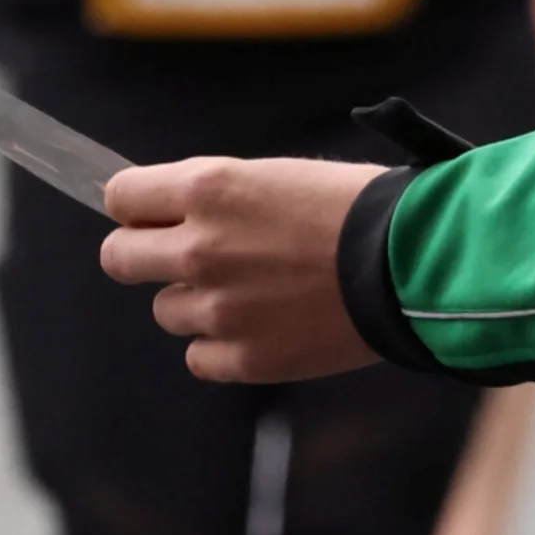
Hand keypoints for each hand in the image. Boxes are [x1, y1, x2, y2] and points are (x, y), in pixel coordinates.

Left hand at [100, 156, 383, 381]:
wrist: (415, 263)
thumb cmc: (365, 207)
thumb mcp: (286, 176)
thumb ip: (225, 197)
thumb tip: (182, 213)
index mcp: (211, 189)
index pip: (122, 196)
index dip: (138, 205)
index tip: (154, 213)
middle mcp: (199, 249)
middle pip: (118, 258)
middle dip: (145, 254)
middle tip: (188, 256)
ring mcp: (217, 309)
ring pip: (166, 310)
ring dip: (199, 300)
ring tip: (258, 291)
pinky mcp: (241, 358)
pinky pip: (200, 355)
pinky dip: (226, 344)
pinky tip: (269, 324)